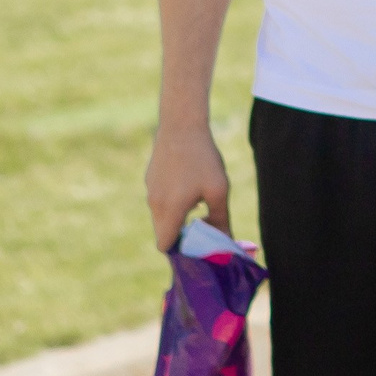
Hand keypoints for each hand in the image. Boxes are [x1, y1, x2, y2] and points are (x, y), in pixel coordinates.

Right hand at [145, 118, 230, 252]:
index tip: (197, 244)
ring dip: (179, 215)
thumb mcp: (218, 191)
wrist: (181, 124)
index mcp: (168, 211)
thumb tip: (225, 242)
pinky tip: (190, 183)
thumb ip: (221, 220)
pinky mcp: (150, 178)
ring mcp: (150, 190)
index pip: (165, 246)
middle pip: (164, 232)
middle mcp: (154, 204)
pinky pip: (161, 199)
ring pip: (162, 215)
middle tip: (203, 224)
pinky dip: (173, 200)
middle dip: (182, 234)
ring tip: (199, 200)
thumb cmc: (203, 159)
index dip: (180, 250)